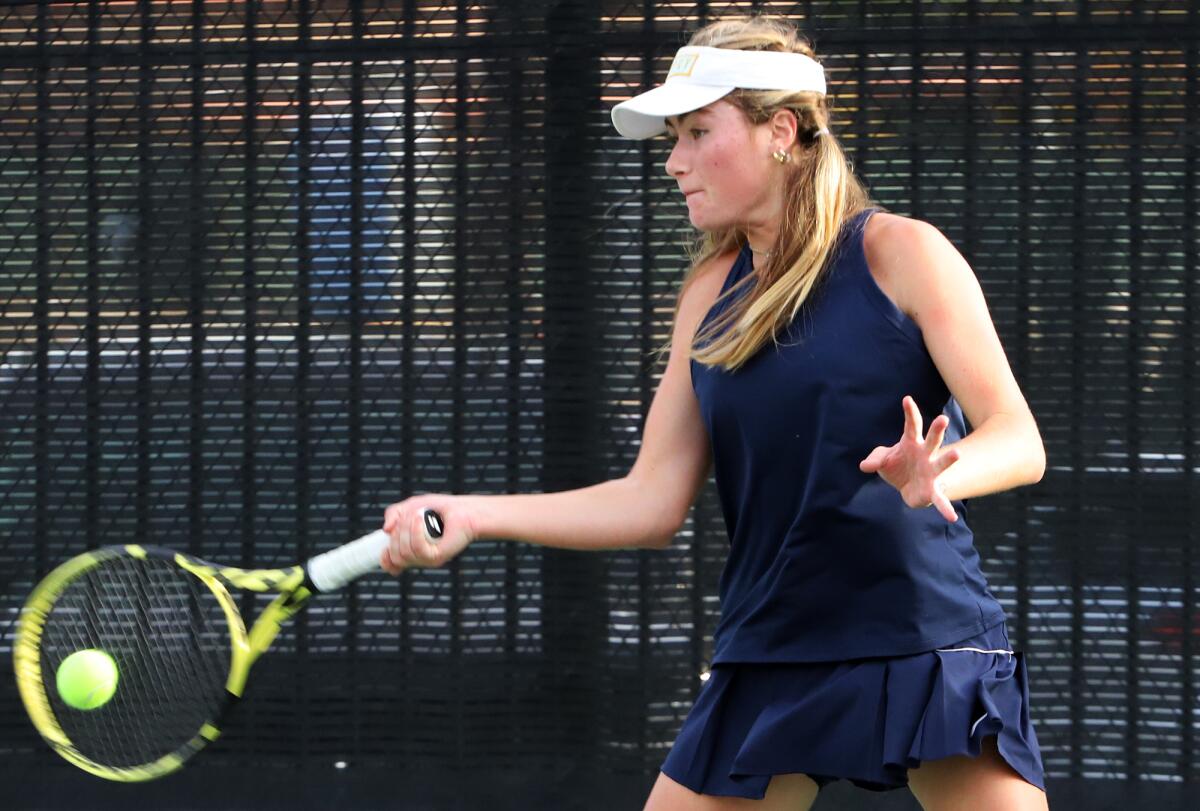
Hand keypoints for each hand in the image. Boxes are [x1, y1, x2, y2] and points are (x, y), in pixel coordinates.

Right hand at [380, 494, 477, 573]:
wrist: (463, 511)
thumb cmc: (439, 509)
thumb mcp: (410, 507)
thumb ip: (394, 514)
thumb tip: (386, 530)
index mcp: (410, 550)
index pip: (391, 565)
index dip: (384, 558)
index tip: (385, 544)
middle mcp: (418, 558)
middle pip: (395, 556)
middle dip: (397, 534)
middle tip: (409, 517)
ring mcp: (427, 559)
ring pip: (404, 552)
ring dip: (406, 529)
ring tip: (418, 515)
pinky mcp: (437, 557)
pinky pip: (418, 549)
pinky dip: (416, 532)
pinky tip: (420, 519)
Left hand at [859, 396, 960, 522]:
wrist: (906, 487)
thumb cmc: (897, 465)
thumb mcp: (882, 460)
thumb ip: (874, 460)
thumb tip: (865, 466)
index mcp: (911, 443)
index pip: (911, 425)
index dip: (909, 412)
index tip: (906, 399)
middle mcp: (925, 454)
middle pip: (931, 440)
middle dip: (937, 430)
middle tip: (943, 418)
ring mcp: (931, 471)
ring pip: (941, 463)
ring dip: (948, 459)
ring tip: (957, 453)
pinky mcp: (932, 490)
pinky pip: (940, 499)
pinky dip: (945, 508)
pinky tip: (952, 518)